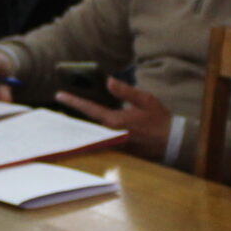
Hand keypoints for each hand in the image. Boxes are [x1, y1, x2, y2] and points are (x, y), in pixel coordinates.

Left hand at [55, 78, 169, 161]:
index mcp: (116, 121)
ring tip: (66, 117)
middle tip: (58, 108)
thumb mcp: (145, 99)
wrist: (171, 142)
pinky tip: (85, 128)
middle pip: (85, 124)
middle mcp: (111, 134)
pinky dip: (91, 133)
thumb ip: (125, 91)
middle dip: (71, 116)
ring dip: (79, 125)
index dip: (73, 101)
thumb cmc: (159, 119)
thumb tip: (108, 81)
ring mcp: (114, 144)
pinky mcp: (118, 150)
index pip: (89, 109)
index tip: (59, 95)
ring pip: (91, 133)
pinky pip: (99, 140)